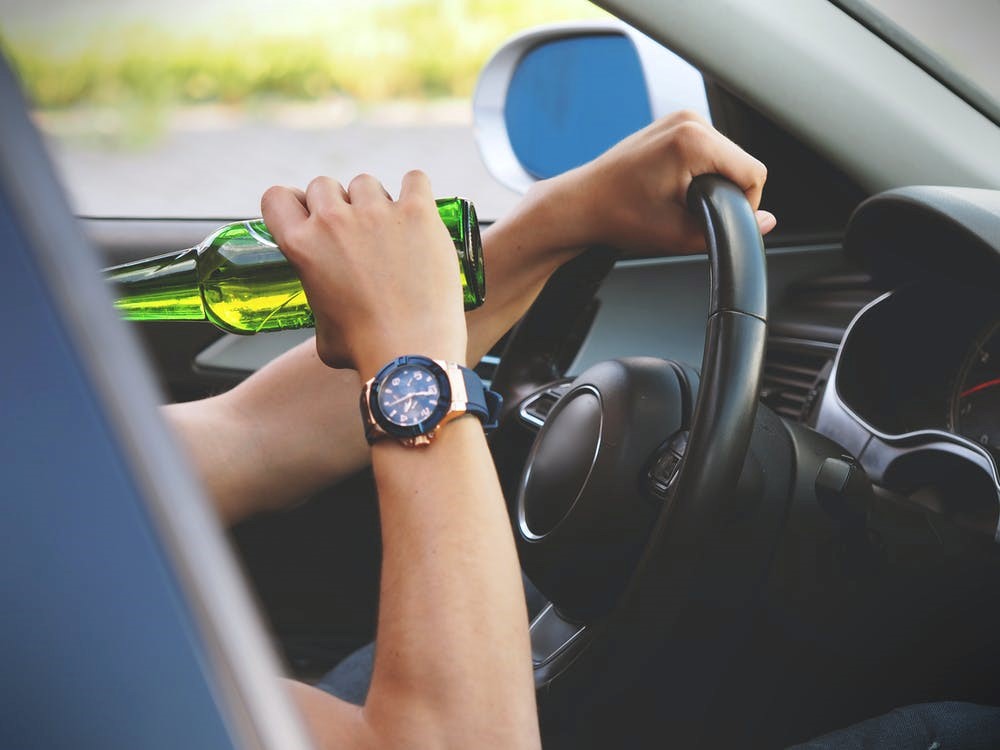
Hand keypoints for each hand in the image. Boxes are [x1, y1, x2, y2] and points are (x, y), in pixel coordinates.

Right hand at [260, 171, 467, 378]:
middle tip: (356, 233)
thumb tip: (331, 305)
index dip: (294, 203)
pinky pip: (415, 180)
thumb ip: (320, 300)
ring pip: (367, 183)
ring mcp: (376, 212)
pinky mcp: (417, 213)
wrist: (411, 352)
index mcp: (301, 246)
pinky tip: (419, 213)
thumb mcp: (320, 328)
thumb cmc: (365, 349)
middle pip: (324, 185)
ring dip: (375, 201)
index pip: (277, 197)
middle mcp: (333, 221)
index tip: (309, 215)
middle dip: (337, 204)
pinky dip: (416, 192)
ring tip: (392, 232)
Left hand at [540, 110, 775, 255]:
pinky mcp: (672, 125)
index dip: (746, 205)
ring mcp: (680, 118)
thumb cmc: (618, 216)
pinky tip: (673, 187)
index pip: (754, 172)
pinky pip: (707, 149)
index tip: (719, 221)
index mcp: (694, 140)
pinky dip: (699, 171)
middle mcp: (689, 121)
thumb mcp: (679, 234)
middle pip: (741, 162)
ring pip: (725, 156)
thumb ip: (730, 230)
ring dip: (713, 181)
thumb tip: (766, 222)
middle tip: (691, 213)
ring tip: (677, 201)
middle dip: (726, 192)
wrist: (581, 205)